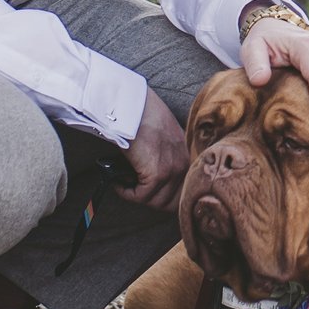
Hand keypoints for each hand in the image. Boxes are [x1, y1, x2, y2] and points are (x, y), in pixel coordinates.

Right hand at [121, 92, 187, 208]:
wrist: (133, 106)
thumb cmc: (143, 115)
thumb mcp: (165, 136)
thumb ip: (167, 155)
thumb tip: (157, 178)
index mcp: (189, 156)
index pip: (185, 192)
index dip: (167, 199)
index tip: (150, 196)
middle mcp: (186, 164)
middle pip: (172, 202)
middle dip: (152, 201)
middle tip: (135, 191)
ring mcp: (174, 170)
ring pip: (156, 202)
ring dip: (137, 196)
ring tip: (125, 184)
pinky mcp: (158, 173)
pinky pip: (141, 196)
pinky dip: (126, 192)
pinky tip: (118, 182)